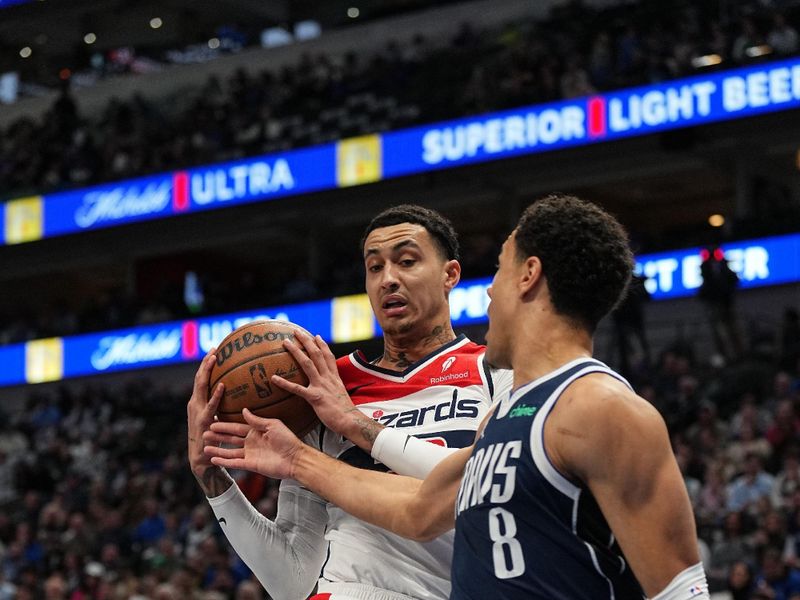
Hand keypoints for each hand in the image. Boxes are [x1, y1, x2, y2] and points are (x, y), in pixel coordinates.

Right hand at [187, 349, 223, 478]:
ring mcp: (197, 411)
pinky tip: (222, 385)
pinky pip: (211, 405)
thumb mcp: (216, 420)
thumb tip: (236, 394)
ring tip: (214, 358)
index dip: (206, 364)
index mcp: (198, 402)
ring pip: (201, 386)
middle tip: (214, 348)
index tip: (214, 349)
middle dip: (206, 362)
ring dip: (206, 371)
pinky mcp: (203, 421)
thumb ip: (222, 407)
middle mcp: (195, 404)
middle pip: (200, 378)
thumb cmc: (212, 440)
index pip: (202, 379)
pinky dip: (216, 394)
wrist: (202, 461)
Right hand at [205, 409, 303, 479]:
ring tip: (205, 447)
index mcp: (256, 431)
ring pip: (230, 452)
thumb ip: (256, 420)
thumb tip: (244, 410)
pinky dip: (224, 461)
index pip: (236, 427)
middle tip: (204, 433)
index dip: (224, 425)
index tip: (212, 422)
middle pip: (230, 439)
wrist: (295, 458)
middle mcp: (251, 442)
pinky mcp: (251, 465)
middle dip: (218, 436)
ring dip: (218, 450)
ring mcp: (250, 454)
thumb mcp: (272, 425)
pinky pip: (234, 463)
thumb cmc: (287, 439)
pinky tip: (214, 460)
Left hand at [272, 331, 375, 442]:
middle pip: (317, 354)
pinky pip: (297, 389)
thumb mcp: (341, 395)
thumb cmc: (345, 412)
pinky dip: (284, 383)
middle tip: (296, 332)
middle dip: (307, 341)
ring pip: (307, 364)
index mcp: (335, 377)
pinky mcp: (315, 397)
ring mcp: (322, 386)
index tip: (316, 336)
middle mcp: (328, 378)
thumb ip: (333, 388)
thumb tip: (328, 389)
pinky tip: (274, 378)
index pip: (328, 356)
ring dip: (296, 352)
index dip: (322, 345)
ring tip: (286, 343)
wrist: (350, 421)